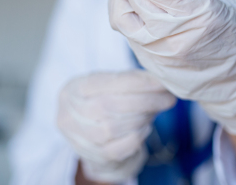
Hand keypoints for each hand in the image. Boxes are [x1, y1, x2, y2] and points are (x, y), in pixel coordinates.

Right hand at [57, 70, 175, 182]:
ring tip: (156, 110)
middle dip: (144, 101)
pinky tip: (146, 127)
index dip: (138, 82)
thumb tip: (159, 78)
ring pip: (112, 128)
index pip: (107, 82)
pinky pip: (117, 149)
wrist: (90, 133)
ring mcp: (77, 138)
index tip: (161, 82)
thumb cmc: (103, 101)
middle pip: (109, 106)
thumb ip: (129, 80)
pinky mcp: (91, 156)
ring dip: (141, 118)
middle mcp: (69, 113)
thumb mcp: (109, 84)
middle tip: (167, 98)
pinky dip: (136, 137)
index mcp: (73, 89)